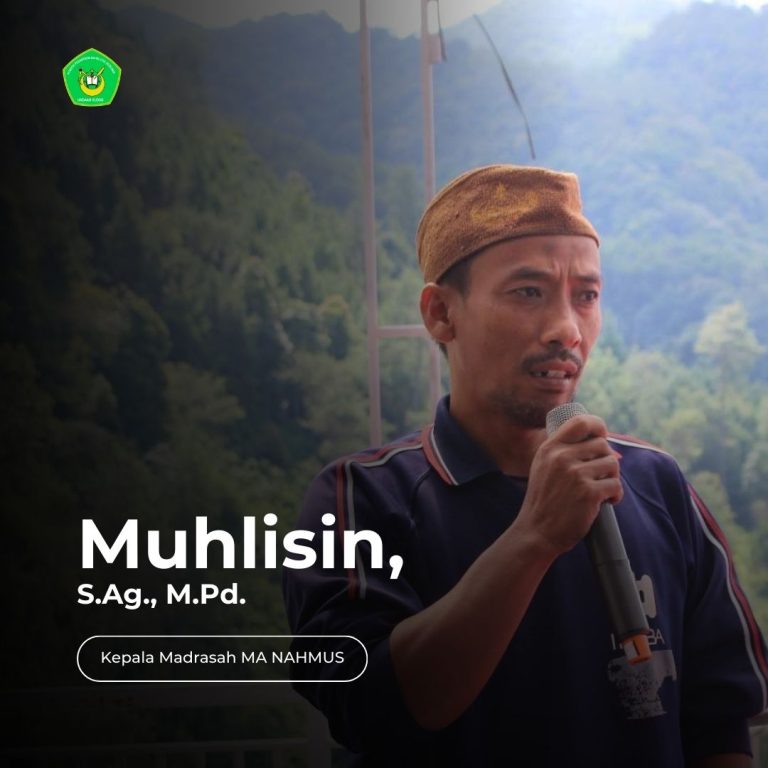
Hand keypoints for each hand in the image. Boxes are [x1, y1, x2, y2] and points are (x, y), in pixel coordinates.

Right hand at [516, 414, 622, 557]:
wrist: (536, 531)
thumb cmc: (544, 500)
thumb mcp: (543, 467)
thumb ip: (561, 451)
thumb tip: (594, 438)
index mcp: (550, 448)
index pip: (580, 422)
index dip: (597, 426)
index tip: (602, 436)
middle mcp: (562, 458)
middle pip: (602, 445)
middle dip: (606, 460)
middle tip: (600, 476)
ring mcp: (575, 475)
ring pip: (612, 464)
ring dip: (612, 478)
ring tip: (602, 490)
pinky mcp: (588, 493)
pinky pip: (615, 485)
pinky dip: (615, 495)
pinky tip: (606, 502)